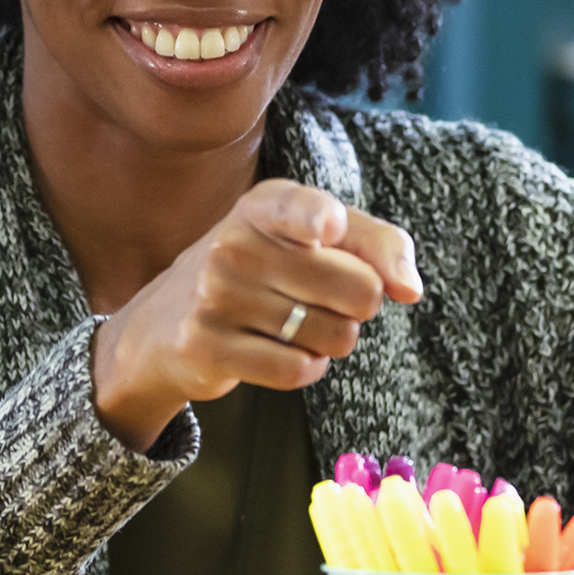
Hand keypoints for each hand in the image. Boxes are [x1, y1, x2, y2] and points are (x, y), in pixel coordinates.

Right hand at [90, 179, 422, 449]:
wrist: (163, 325)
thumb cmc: (260, 272)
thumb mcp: (310, 239)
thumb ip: (375, 245)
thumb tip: (410, 289)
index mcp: (265, 204)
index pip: (303, 208)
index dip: (321, 220)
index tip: (327, 229)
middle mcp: (234, 243)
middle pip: (359, 291)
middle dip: (360, 306)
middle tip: (325, 300)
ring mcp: (215, 295)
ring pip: (335, 336)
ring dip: (331, 339)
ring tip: (293, 324)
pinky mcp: (206, 345)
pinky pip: (300, 370)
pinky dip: (306, 366)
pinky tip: (278, 349)